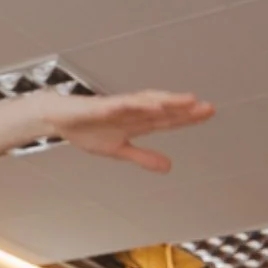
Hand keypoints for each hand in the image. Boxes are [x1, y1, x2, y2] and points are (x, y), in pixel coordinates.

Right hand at [45, 90, 214, 172]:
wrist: (59, 119)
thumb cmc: (88, 130)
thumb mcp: (119, 150)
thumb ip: (144, 157)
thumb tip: (169, 167)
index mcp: (137, 121)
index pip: (168, 119)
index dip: (188, 117)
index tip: (208, 113)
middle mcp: (132, 111)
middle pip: (163, 108)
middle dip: (184, 108)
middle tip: (208, 108)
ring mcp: (117, 107)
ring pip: (146, 102)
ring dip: (167, 101)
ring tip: (186, 102)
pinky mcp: (100, 106)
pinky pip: (121, 105)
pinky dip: (136, 104)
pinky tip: (151, 104)